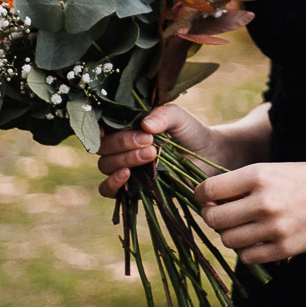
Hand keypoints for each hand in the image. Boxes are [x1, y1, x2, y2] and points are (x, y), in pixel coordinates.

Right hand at [96, 104, 219, 199]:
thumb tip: (145, 125)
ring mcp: (124, 168)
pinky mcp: (130, 189)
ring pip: (106, 165)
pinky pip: (107, 190)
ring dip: (125, 159)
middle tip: (149, 142)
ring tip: (151, 154)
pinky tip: (127, 174)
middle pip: (104, 147)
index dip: (99, 128)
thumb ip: (163, 115)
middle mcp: (120, 147)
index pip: (103, 126)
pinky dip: (112, 183)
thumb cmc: (190, 132)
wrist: (207, 156)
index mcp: (126, 126)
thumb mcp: (179, 118)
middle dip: (124, 143)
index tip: (108, 129)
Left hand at [194, 160, 305, 264]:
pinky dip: (247, 250)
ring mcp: (273, 228)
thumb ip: (243, 184)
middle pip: (214, 219)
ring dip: (230, 234)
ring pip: (228, 240)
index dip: (201, 195)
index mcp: (259, 174)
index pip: (209, 190)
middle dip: (213, 217)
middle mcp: (263, 201)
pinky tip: (257, 239)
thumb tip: (209, 200)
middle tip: (223, 213)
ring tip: (243, 225)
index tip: (206, 198)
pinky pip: (247, 257)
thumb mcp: (275, 169)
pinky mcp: (283, 249)